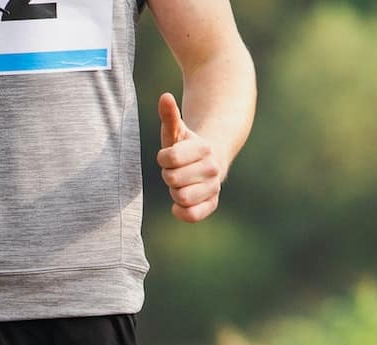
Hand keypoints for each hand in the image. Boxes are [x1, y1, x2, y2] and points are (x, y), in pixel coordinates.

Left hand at [156, 94, 222, 222]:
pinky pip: (192, 215)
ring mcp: (213, 187)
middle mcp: (213, 168)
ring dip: (174, 192)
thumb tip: (164, 96)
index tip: (168, 157)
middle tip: (175, 171)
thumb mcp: (176, 130)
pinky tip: (179, 203)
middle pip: (172, 180)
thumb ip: (169, 115)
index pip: (169, 159)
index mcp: (204, 148)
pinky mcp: (211, 204)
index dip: (163, 159)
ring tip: (180, 183)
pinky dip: (181, 211)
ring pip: (181, 197)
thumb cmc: (186, 146)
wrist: (208, 162)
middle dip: (168, 176)